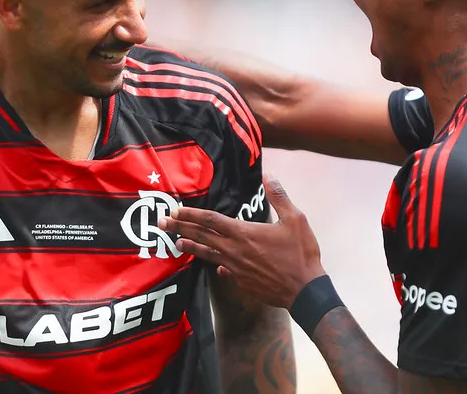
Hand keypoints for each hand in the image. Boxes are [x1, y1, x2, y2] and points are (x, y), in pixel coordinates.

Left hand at [158, 177, 325, 308]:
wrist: (304, 290)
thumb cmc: (301, 253)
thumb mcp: (295, 219)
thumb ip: (279, 196)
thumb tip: (268, 175)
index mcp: (244, 233)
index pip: (211, 220)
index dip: (191, 213)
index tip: (175, 209)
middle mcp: (234, 250)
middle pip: (202, 236)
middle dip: (181, 228)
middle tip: (162, 223)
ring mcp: (236, 268)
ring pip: (208, 254)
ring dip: (191, 246)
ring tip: (176, 242)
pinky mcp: (241, 281)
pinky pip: (223, 269)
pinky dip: (215, 264)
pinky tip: (213, 265)